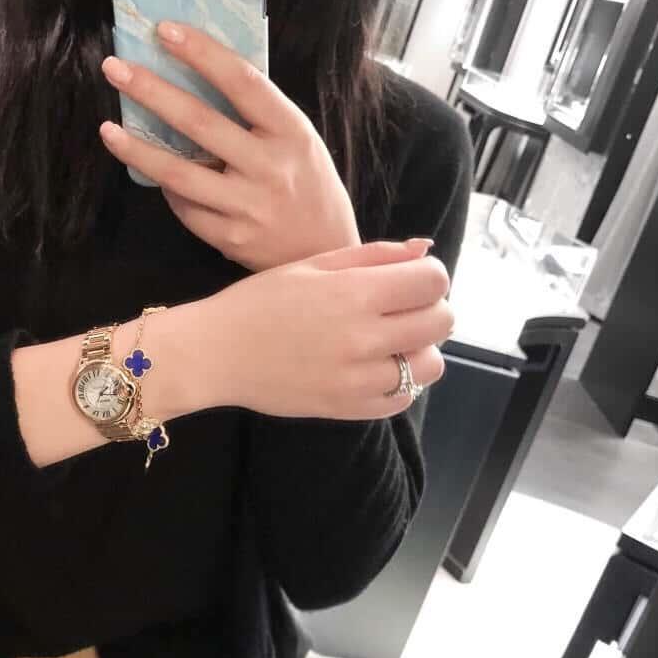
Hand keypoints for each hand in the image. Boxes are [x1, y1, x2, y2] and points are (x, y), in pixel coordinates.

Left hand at [99, 21, 359, 272]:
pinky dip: (167, 189)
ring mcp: (248, 206)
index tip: (164, 30)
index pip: (243, 82)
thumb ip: (258, 114)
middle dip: (152, 91)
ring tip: (108, 129)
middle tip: (115, 68)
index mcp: (291, 131)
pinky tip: (152, 173)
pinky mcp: (230, 239)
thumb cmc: (306, 184)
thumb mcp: (298, 140)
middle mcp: (269, 167)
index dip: (202, 53)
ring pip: (179, 174)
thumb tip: (197, 74)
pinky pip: (185, 208)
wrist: (324, 250)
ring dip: (138, 149)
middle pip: (200, 123)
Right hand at [201, 239, 453, 420]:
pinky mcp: (348, 409)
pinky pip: (402, 398)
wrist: (215, 353)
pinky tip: (375, 368)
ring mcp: (358, 379)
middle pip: (442, 322)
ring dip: (419, 349)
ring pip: (431, 365)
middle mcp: (362, 337)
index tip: (408, 279)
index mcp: (354, 293)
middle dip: (430, 308)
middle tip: (401, 308)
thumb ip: (373, 255)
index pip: (433, 281)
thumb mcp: (312, 265)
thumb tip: (425, 249)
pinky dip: (399, 383)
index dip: (428, 275)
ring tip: (389, 342)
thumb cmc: (259, 302)